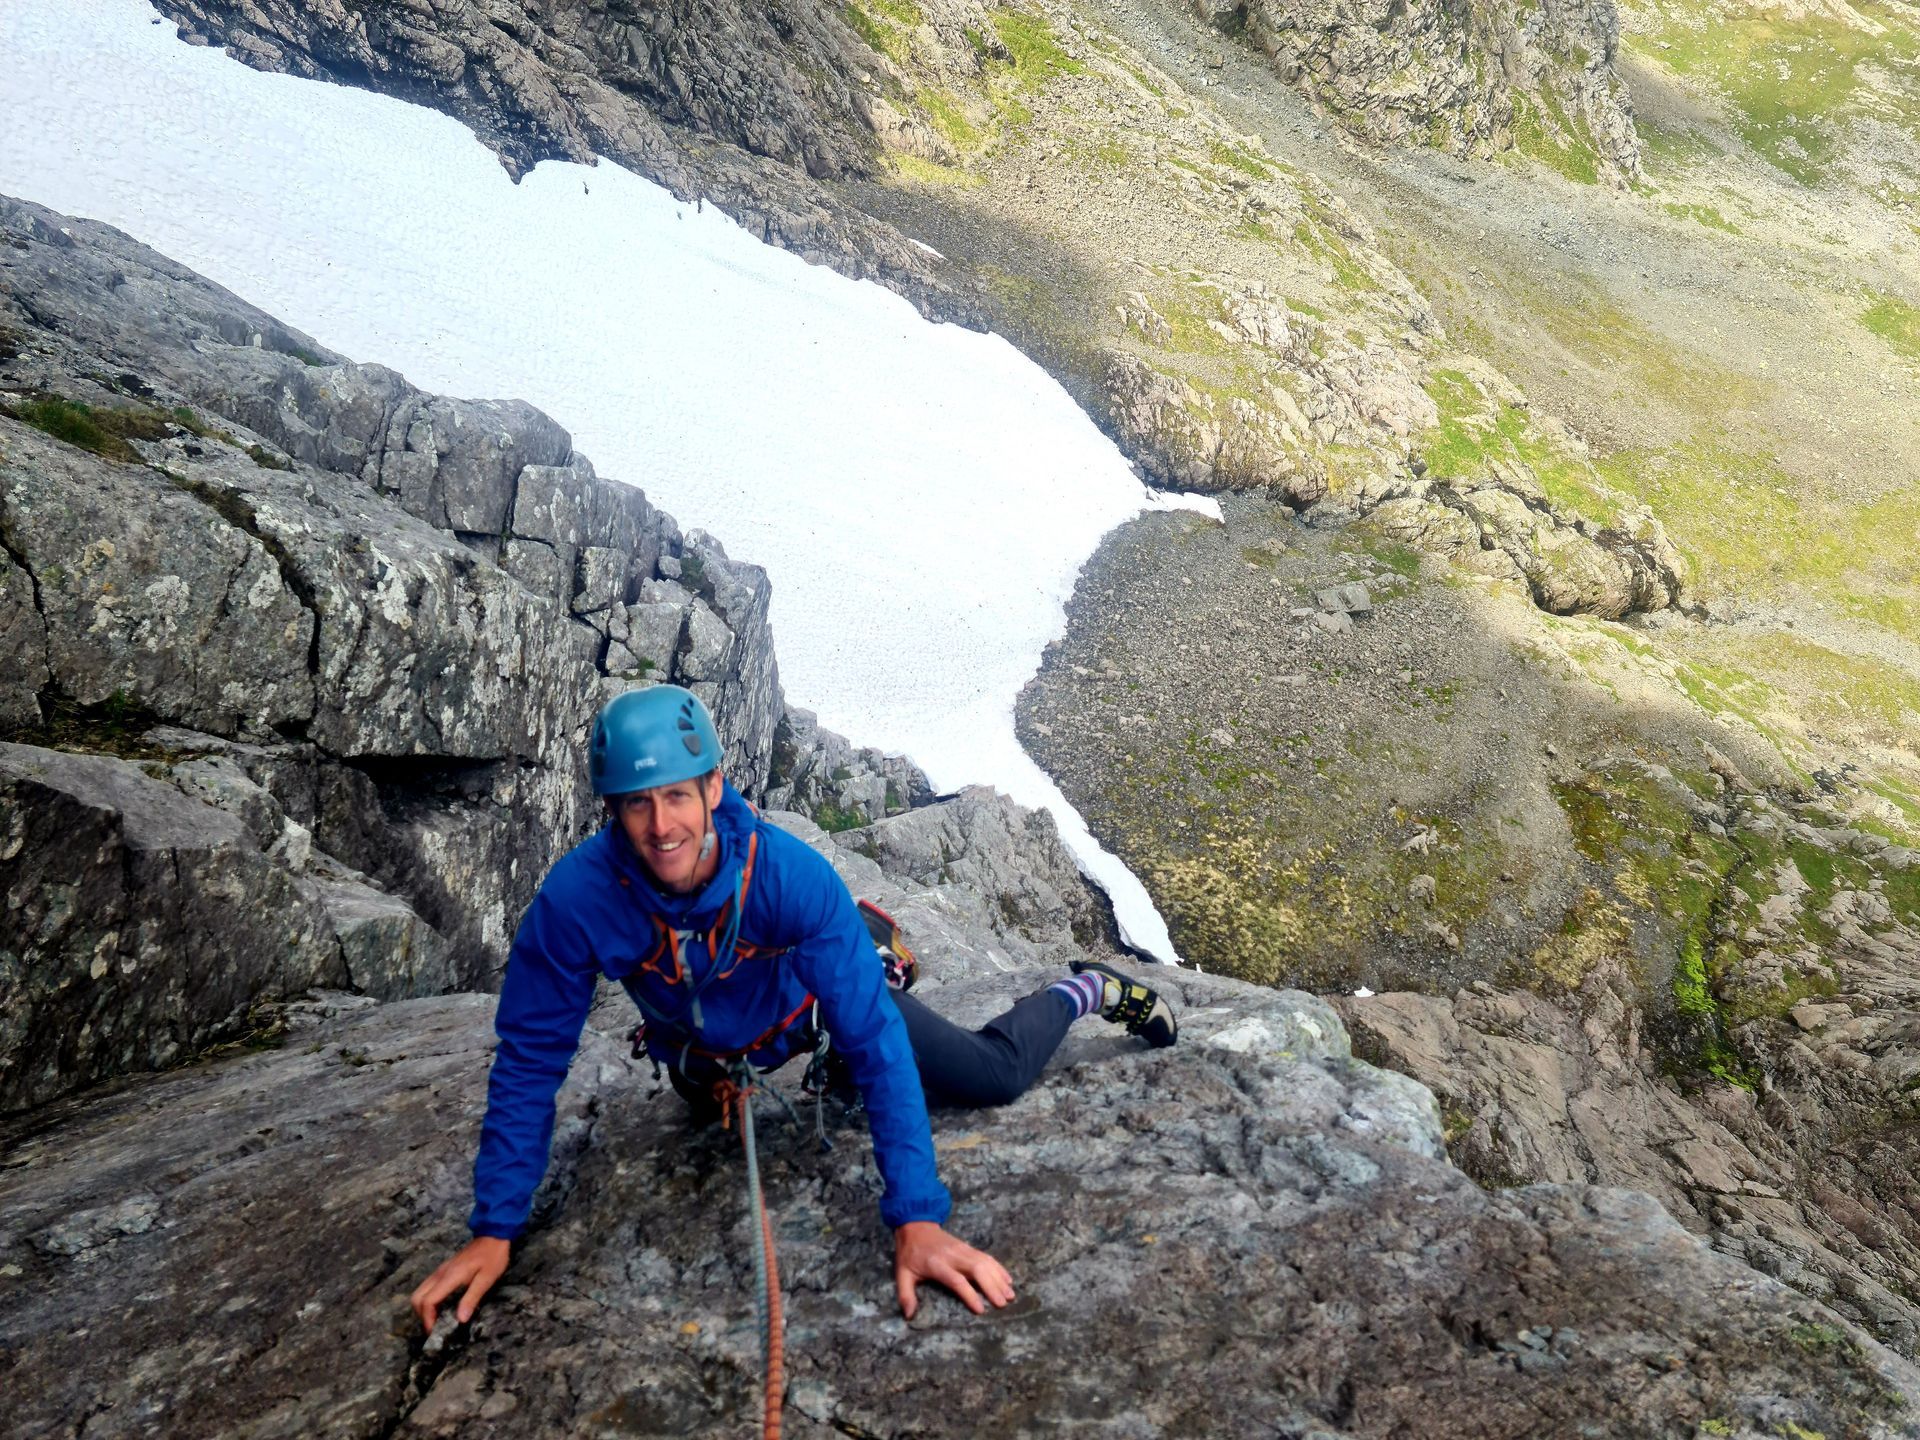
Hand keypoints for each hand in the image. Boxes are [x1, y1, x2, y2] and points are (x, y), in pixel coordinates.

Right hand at [410, 1236, 510, 1331]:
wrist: (493, 1236)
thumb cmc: (492, 1257)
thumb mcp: (487, 1279)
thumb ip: (472, 1298)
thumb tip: (460, 1319)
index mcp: (450, 1277)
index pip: (428, 1301)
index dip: (428, 1319)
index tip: (435, 1332)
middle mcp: (440, 1274)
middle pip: (417, 1297)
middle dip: (422, 1315)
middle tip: (435, 1328)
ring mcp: (440, 1271)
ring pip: (420, 1292)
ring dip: (423, 1308)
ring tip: (437, 1320)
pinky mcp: (443, 1270)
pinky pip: (427, 1288)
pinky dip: (427, 1300)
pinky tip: (440, 1307)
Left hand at [893, 1221, 1014, 1319]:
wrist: (916, 1226)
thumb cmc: (910, 1254)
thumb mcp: (902, 1273)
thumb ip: (905, 1295)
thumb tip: (909, 1315)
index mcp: (936, 1264)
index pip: (956, 1280)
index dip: (969, 1295)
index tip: (981, 1310)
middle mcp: (953, 1256)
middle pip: (977, 1269)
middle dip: (992, 1286)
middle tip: (1003, 1303)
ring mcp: (963, 1250)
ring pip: (985, 1262)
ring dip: (999, 1278)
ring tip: (1010, 1295)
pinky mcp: (968, 1247)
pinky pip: (987, 1257)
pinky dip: (998, 1268)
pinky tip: (1007, 1280)